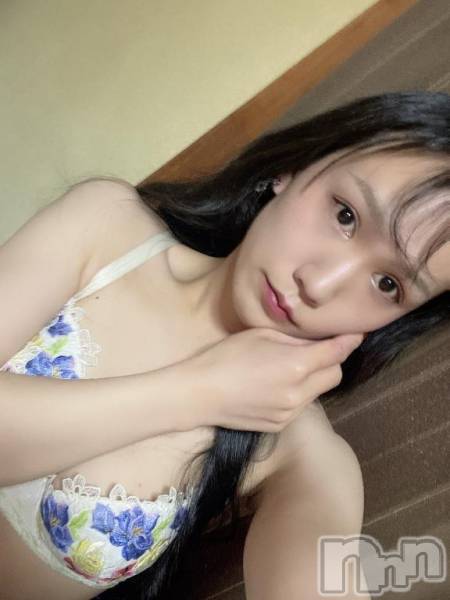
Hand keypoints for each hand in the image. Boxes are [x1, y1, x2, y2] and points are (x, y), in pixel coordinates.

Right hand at [177, 327, 362, 432]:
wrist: (199, 394)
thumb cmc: (225, 357)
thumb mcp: (261, 336)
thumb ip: (295, 339)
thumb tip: (316, 340)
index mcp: (296, 366)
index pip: (337, 352)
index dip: (349, 341)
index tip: (356, 333)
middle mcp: (299, 393)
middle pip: (336, 374)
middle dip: (332, 360)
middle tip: (317, 348)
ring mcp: (290, 413)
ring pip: (319, 391)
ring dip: (314, 377)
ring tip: (290, 367)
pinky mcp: (280, 425)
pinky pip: (301, 405)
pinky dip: (298, 393)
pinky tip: (275, 385)